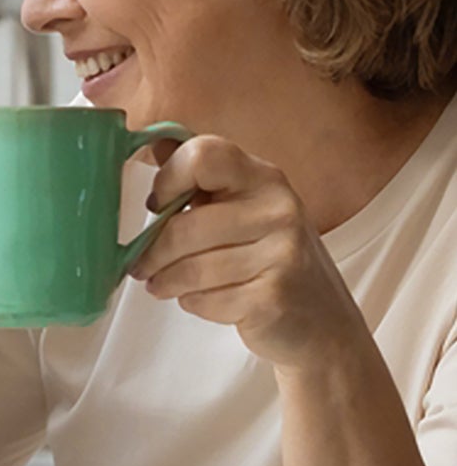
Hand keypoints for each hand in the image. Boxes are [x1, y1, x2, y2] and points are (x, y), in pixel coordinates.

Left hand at [132, 135, 366, 368]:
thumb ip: (201, 179)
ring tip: (162, 285)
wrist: (324, 322)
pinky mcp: (274, 298)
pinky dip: (193, 303)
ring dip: (166, 282)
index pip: (204, 154)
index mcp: (263, 178)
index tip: (156, 205)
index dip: (168, 178)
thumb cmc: (268, 259)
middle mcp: (278, 208)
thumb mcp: (243, 208)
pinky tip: (202, 300)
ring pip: (191, 269)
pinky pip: (206, 300)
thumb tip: (150, 143)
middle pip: (184, 226)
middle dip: (152, 252)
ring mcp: (281, 254)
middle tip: (140, 266)